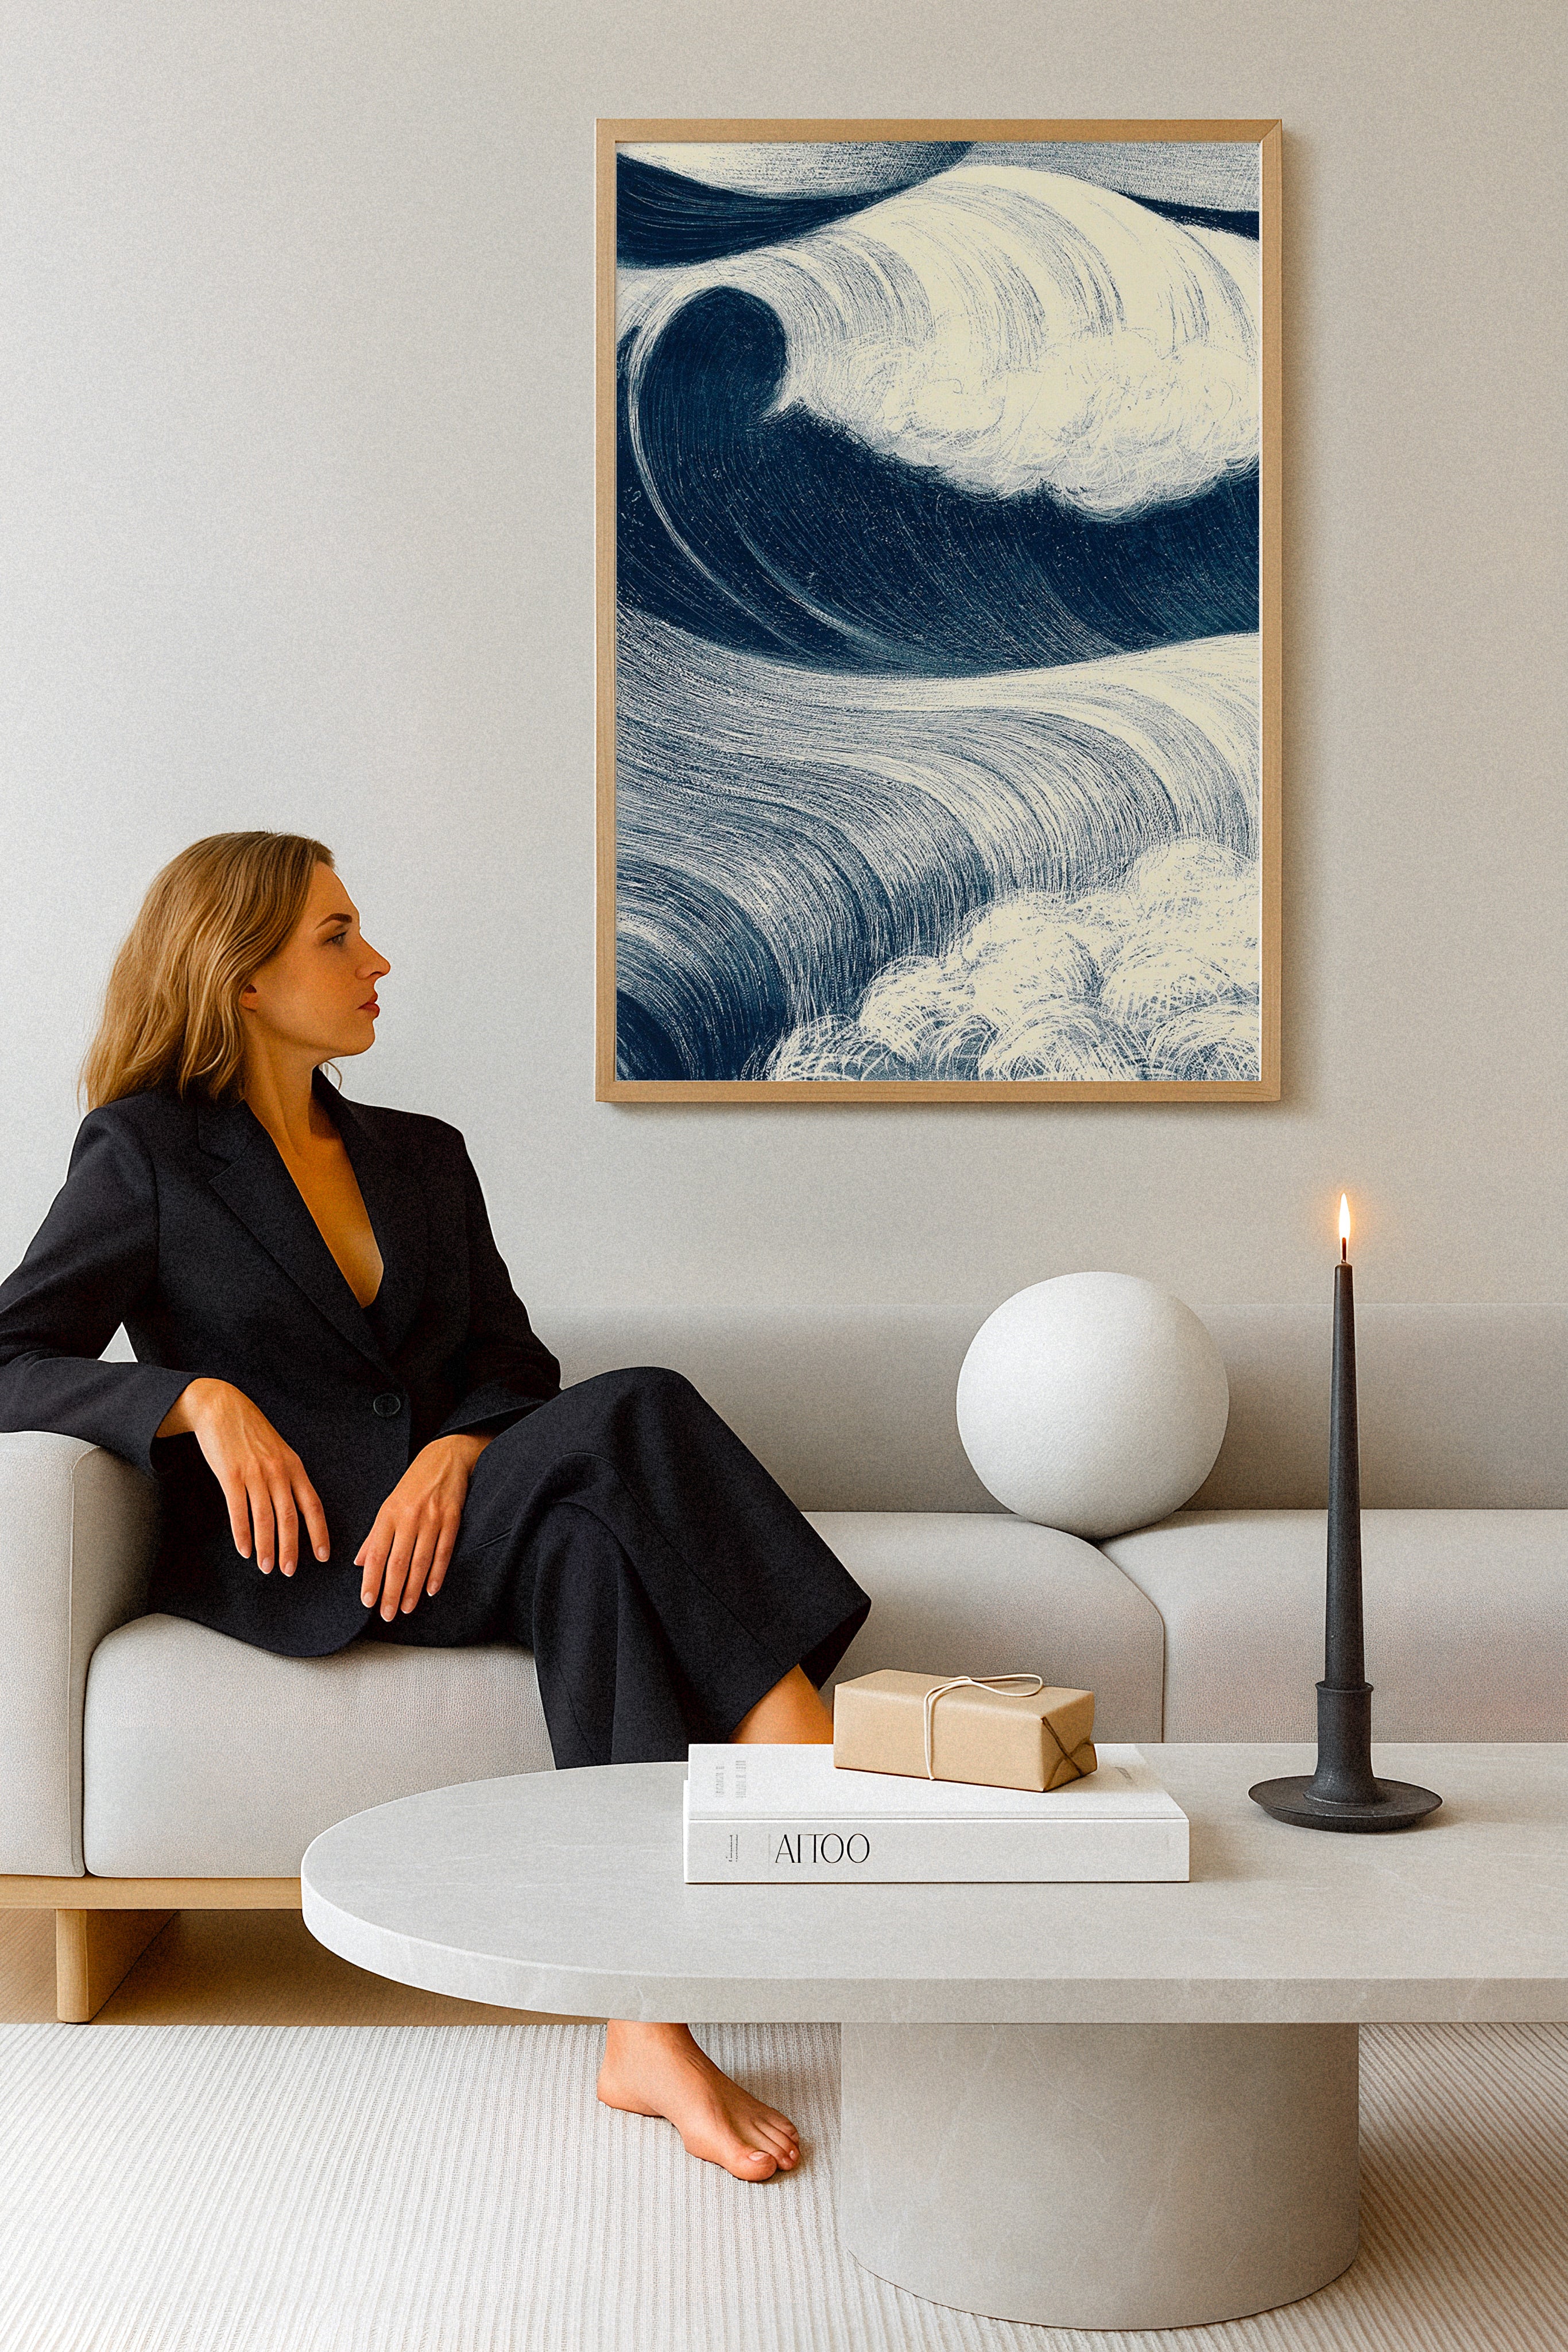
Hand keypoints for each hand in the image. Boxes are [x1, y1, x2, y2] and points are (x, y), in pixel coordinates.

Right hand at [157, 1378, 328, 1576]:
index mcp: (294, 1466)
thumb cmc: (251, 1431)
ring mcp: (254, 1473)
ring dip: (266, 1547)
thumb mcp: (278, 1451)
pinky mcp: (230, 1475)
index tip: (323, 1555)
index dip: (319, 1532)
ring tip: (266, 1567)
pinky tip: (244, 1550)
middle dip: (291, 1548)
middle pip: (290, 1517)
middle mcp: (278, 1471)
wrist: (222, 1407)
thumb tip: (295, 1507)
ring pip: (265, 1518)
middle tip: (289, 1571)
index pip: (313, 1505)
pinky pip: (239, 1510)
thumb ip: (287, 1476)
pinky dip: (242, 1534)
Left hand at [356, 1433, 490, 1619]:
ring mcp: (432, 1518)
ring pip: (421, 1561)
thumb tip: (359, 1563)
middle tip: (387, 1614)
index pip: (377, 1554)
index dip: (371, 1579)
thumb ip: (375, 1536)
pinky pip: (444, 1551)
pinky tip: (431, 1590)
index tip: (367, 1601)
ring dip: (413, 1589)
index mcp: (389, 1514)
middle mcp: (409, 1517)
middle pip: (398, 1562)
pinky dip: (437, 1573)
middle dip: (392, 1592)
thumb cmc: (414, 1484)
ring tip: (406, 1609)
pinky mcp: (453, 1519)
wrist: (445, 1458)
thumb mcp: (389, 1505)